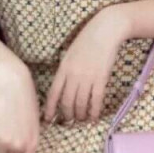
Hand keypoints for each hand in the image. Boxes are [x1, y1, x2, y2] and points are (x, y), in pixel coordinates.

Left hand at [43, 7, 129, 123]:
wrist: (105, 30)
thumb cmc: (87, 40)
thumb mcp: (70, 53)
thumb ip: (66, 69)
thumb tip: (63, 85)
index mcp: (63, 68)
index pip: (53, 93)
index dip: (50, 108)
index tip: (48, 119)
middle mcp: (73, 75)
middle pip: (67, 102)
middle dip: (67, 115)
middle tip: (68, 121)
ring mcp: (87, 78)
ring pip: (81, 104)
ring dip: (80, 115)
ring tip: (81, 119)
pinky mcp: (101, 79)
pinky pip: (96, 100)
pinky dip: (94, 111)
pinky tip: (93, 117)